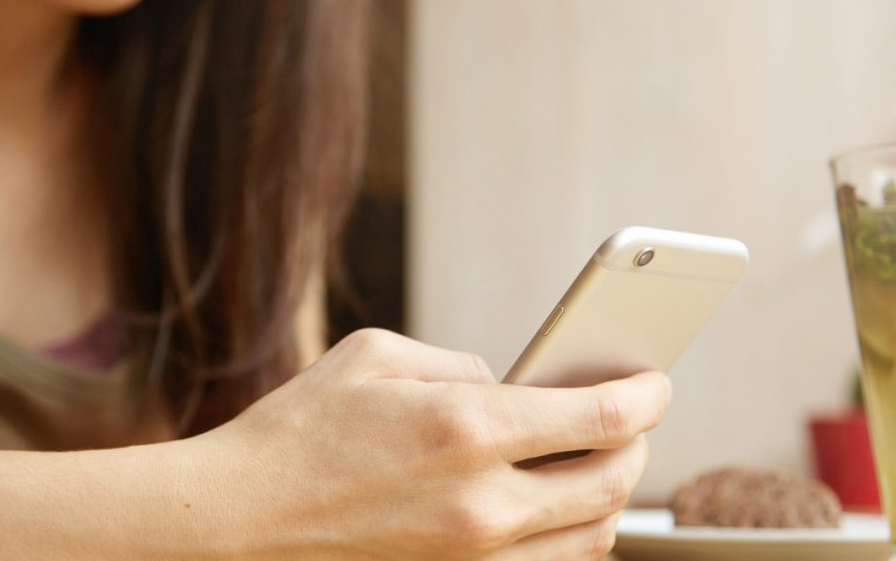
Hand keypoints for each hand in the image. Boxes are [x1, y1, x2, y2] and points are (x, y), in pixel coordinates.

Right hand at [205, 328, 671, 559]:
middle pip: (611, 482)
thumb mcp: (377, 356)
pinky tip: (559, 511)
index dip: (646, 394)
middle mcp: (482, 501)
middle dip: (638, 445)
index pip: (600, 415)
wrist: (239, 520)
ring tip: (602, 463)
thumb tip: (509, 381)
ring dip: (611, 497)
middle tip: (634, 419)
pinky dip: (572, 541)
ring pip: (591, 539)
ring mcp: (472, 558)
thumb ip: (458, 362)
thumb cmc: (299, 430)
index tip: (656, 380)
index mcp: (466, 426)